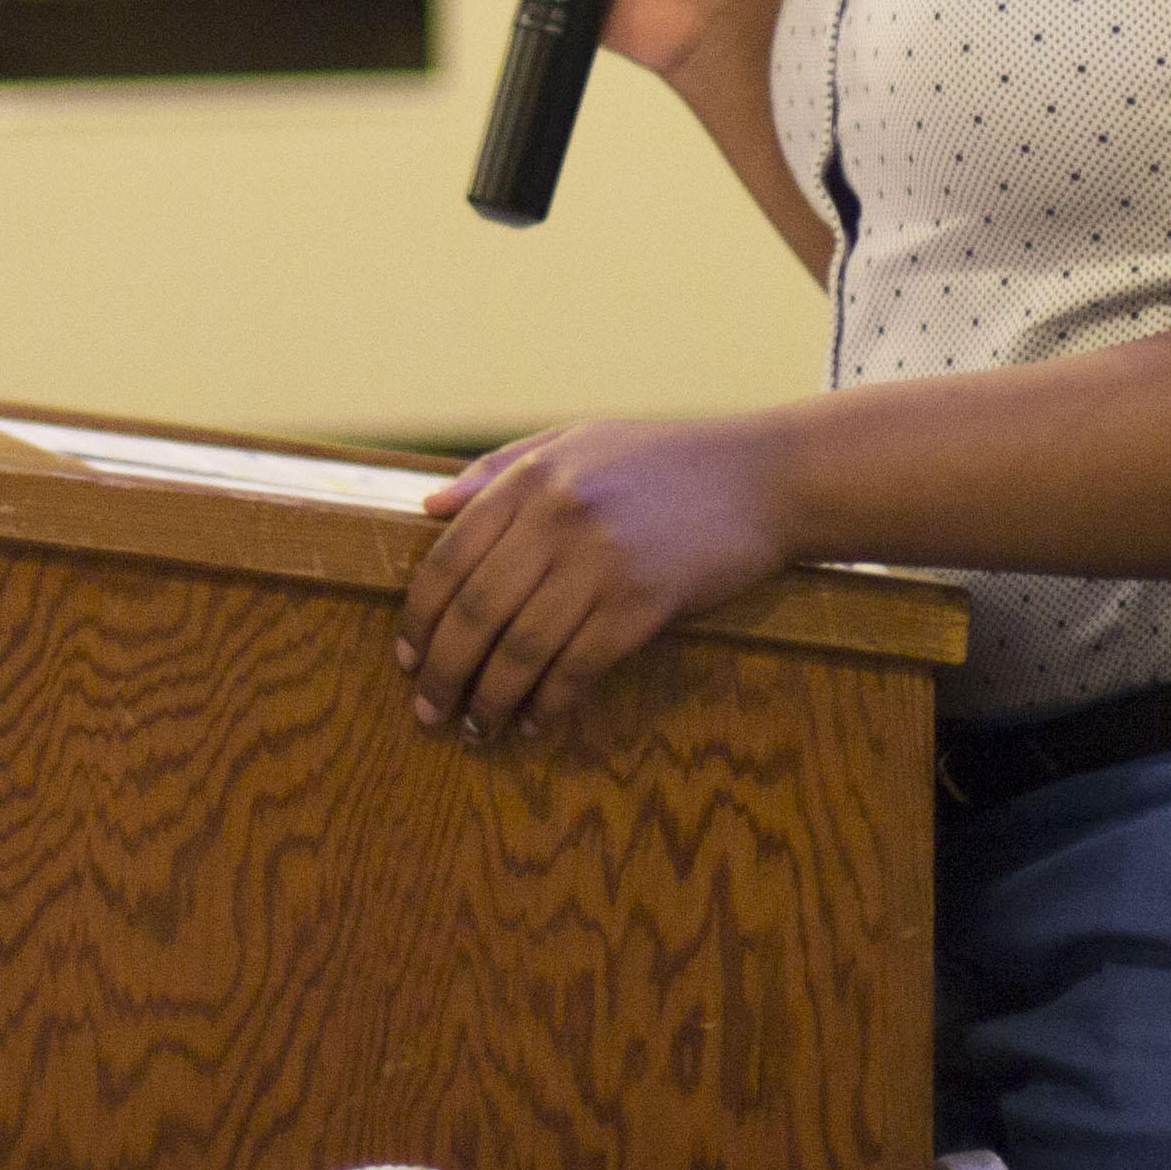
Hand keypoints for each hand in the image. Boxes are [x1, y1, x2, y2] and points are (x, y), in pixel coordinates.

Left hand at [393, 415, 796, 738]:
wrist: (763, 476)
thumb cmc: (665, 459)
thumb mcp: (577, 440)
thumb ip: (499, 470)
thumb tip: (427, 509)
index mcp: (532, 477)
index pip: (447, 559)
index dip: (419, 618)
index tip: (407, 659)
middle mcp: (557, 517)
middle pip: (475, 613)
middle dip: (444, 673)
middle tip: (429, 711)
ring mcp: (600, 562)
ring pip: (520, 650)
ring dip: (489, 700)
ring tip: (476, 728)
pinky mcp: (644, 604)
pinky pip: (577, 668)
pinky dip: (549, 704)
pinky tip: (534, 723)